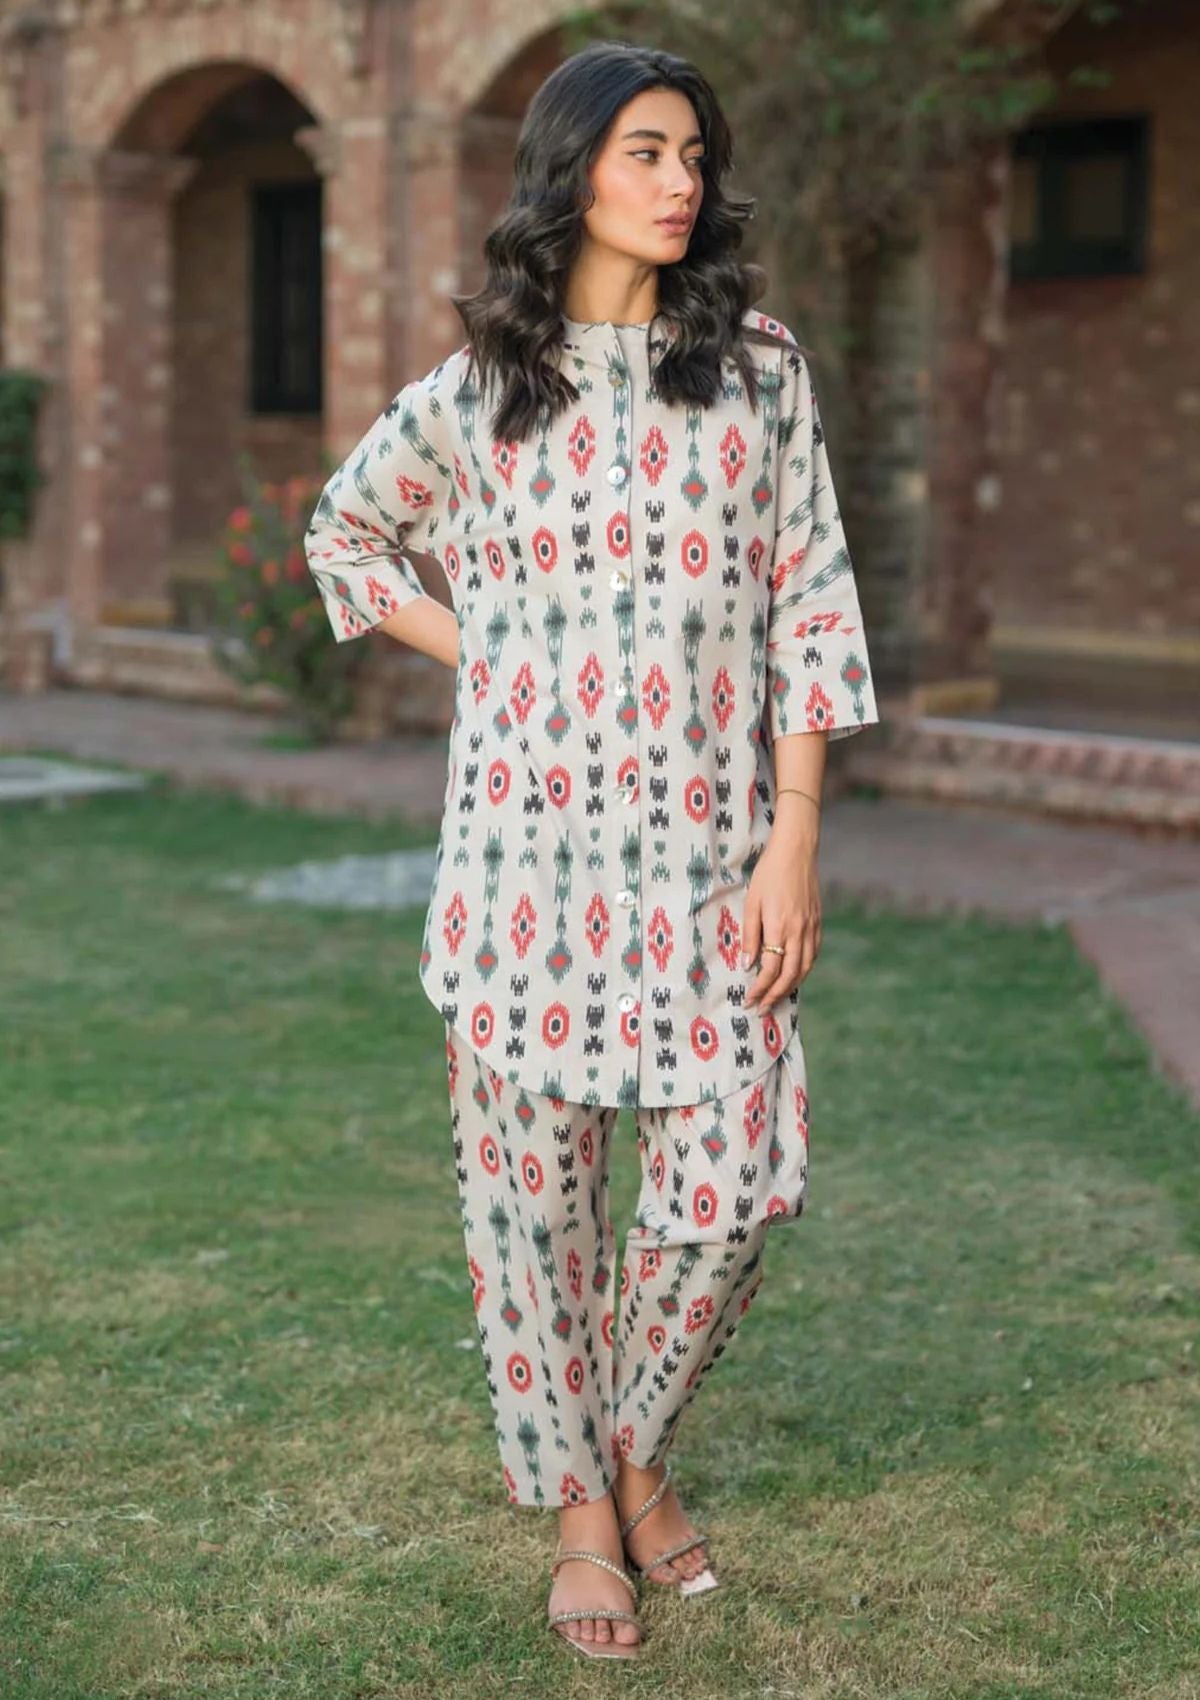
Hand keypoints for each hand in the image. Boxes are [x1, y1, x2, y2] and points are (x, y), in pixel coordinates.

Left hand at [741, 834, 821, 1013]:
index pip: (770, 969)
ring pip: (805, 968)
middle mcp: (799, 932)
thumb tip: (747, 965)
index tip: (750, 1001)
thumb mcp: (752, 903)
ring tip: (777, 998)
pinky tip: (795, 975)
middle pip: (790, 975)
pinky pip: (813, 954)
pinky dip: (804, 970)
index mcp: (779, 928)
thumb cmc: (768, 875)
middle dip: (775, 996)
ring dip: (791, 987)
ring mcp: (811, 928)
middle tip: (762, 1009)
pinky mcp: (818, 922)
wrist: (796, 852)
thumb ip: (750, 935)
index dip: (760, 989)